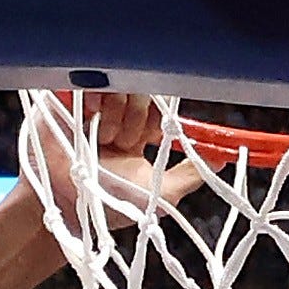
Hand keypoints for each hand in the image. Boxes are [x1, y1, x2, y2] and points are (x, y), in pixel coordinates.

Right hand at [16, 89, 198, 232]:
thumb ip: (190, 174)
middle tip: (123, 144)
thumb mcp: (159, 196)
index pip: (160, 107)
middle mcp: (114, 116)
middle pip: (143, 91)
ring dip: (117, 112)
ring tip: (102, 138)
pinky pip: (91, 78)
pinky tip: (89, 116)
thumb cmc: (107, 207)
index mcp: (136, 133)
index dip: (161, 118)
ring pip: (120, 84)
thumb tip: (224, 158)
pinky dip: (95, 96)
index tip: (155, 135)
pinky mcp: (66, 97)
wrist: (64, 210)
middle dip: (139, 119)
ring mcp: (89, 105)